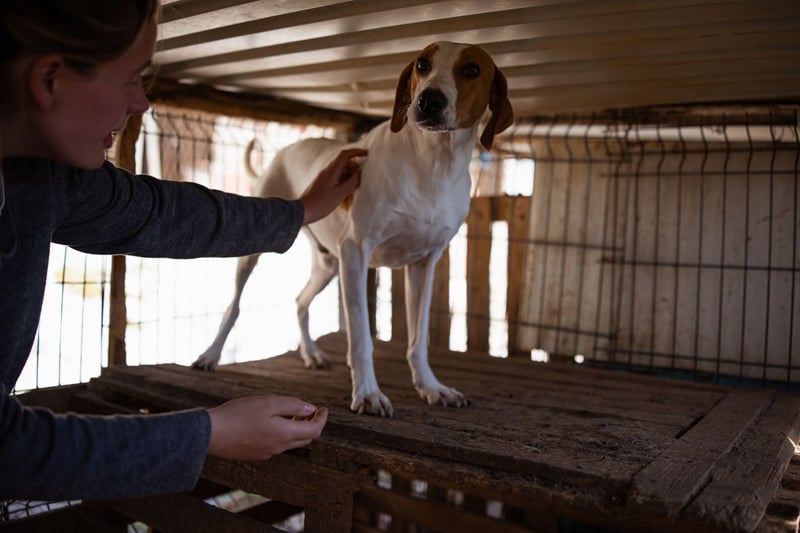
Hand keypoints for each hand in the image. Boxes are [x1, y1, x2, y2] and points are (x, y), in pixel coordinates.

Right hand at [206, 396, 328, 460]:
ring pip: (290, 442)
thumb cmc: (239, 414)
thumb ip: (293, 406)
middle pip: (304, 439)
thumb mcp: (269, 403)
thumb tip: (311, 410)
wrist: (210, 434)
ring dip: (297, 429)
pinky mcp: (254, 454)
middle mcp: (278, 448)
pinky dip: (283, 434)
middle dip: (311, 424)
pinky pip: (276, 445)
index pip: (314, 431)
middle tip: (312, 410)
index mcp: (284, 435)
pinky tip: (273, 422)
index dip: (322, 419)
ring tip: (294, 414)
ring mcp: (266, 453)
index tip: (323, 408)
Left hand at [300, 148, 366, 224]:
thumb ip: (352, 182)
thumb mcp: (340, 194)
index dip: (357, 152)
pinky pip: (336, 179)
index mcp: (332, 171)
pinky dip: (343, 183)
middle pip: (344, 163)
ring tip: (352, 192)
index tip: (367, 154)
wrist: (303, 211)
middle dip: (355, 169)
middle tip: (360, 181)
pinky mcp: (322, 184)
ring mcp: (324, 177)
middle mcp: (327, 171)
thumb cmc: (321, 204)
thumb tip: (361, 172)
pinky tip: (344, 196)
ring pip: (341, 172)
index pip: (345, 155)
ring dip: (349, 178)